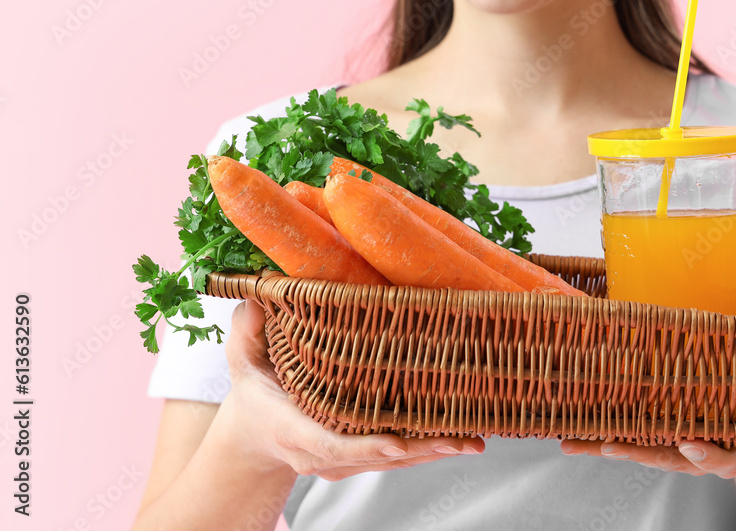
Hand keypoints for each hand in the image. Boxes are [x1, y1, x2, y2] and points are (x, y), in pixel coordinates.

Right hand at [216, 298, 485, 480]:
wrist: (254, 435)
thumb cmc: (253, 388)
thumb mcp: (241, 358)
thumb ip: (247, 331)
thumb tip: (259, 295)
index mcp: (292, 428)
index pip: (329, 443)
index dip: (365, 445)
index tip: (397, 442)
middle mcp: (319, 453)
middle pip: (374, 457)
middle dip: (419, 450)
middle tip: (461, 440)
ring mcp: (341, 462)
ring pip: (392, 461)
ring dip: (433, 451)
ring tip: (473, 440)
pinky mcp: (358, 461)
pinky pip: (396, 458)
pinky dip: (428, 449)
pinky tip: (463, 439)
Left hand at [560, 346, 735, 477]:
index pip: (729, 457)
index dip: (711, 455)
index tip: (693, 445)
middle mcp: (709, 447)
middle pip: (671, 458)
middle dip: (639, 452)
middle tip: (609, 446)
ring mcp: (683, 443)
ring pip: (643, 449)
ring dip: (607, 444)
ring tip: (575, 441)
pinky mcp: (663, 431)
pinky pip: (632, 435)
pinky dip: (604, 433)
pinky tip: (575, 429)